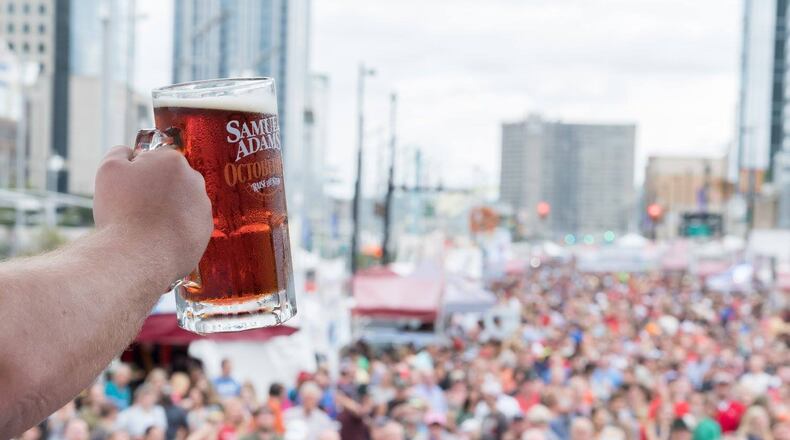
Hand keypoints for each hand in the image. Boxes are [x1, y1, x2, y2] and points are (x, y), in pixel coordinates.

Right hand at [93, 146, 212, 282]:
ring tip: (146, 227)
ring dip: (167, 211)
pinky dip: (175, 230)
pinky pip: (187, 225)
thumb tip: (131, 152)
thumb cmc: (122, 211)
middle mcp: (196, 181)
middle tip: (136, 209)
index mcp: (174, 161)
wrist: (139, 257)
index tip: (128, 190)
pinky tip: (159, 239)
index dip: (137, 174)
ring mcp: (204, 207)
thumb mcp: (109, 170)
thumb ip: (120, 153)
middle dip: (155, 190)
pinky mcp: (206, 231)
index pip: (154, 160)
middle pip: (171, 181)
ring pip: (181, 204)